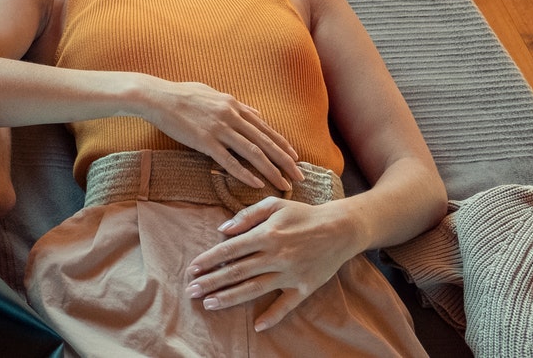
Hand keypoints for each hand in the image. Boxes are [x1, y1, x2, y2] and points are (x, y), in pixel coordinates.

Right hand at [137, 79, 304, 192]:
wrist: (157, 96)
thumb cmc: (182, 94)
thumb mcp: (213, 93)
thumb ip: (235, 105)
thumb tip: (255, 113)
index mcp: (233, 105)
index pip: (264, 128)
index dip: (282, 144)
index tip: (295, 158)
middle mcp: (231, 116)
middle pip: (265, 142)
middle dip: (285, 161)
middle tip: (299, 176)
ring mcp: (218, 129)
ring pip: (252, 152)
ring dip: (271, 170)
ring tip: (284, 184)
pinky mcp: (204, 141)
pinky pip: (229, 161)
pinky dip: (245, 173)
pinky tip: (256, 184)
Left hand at [185, 198, 360, 329]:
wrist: (341, 229)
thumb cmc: (303, 214)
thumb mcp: (274, 206)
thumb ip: (247, 215)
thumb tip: (222, 229)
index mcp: (267, 234)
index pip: (230, 249)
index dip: (209, 260)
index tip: (192, 268)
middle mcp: (276, 256)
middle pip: (237, 272)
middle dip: (211, 282)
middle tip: (191, 291)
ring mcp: (290, 274)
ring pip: (255, 289)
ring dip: (230, 298)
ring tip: (209, 304)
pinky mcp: (304, 287)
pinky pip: (287, 305)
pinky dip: (272, 316)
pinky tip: (257, 326)